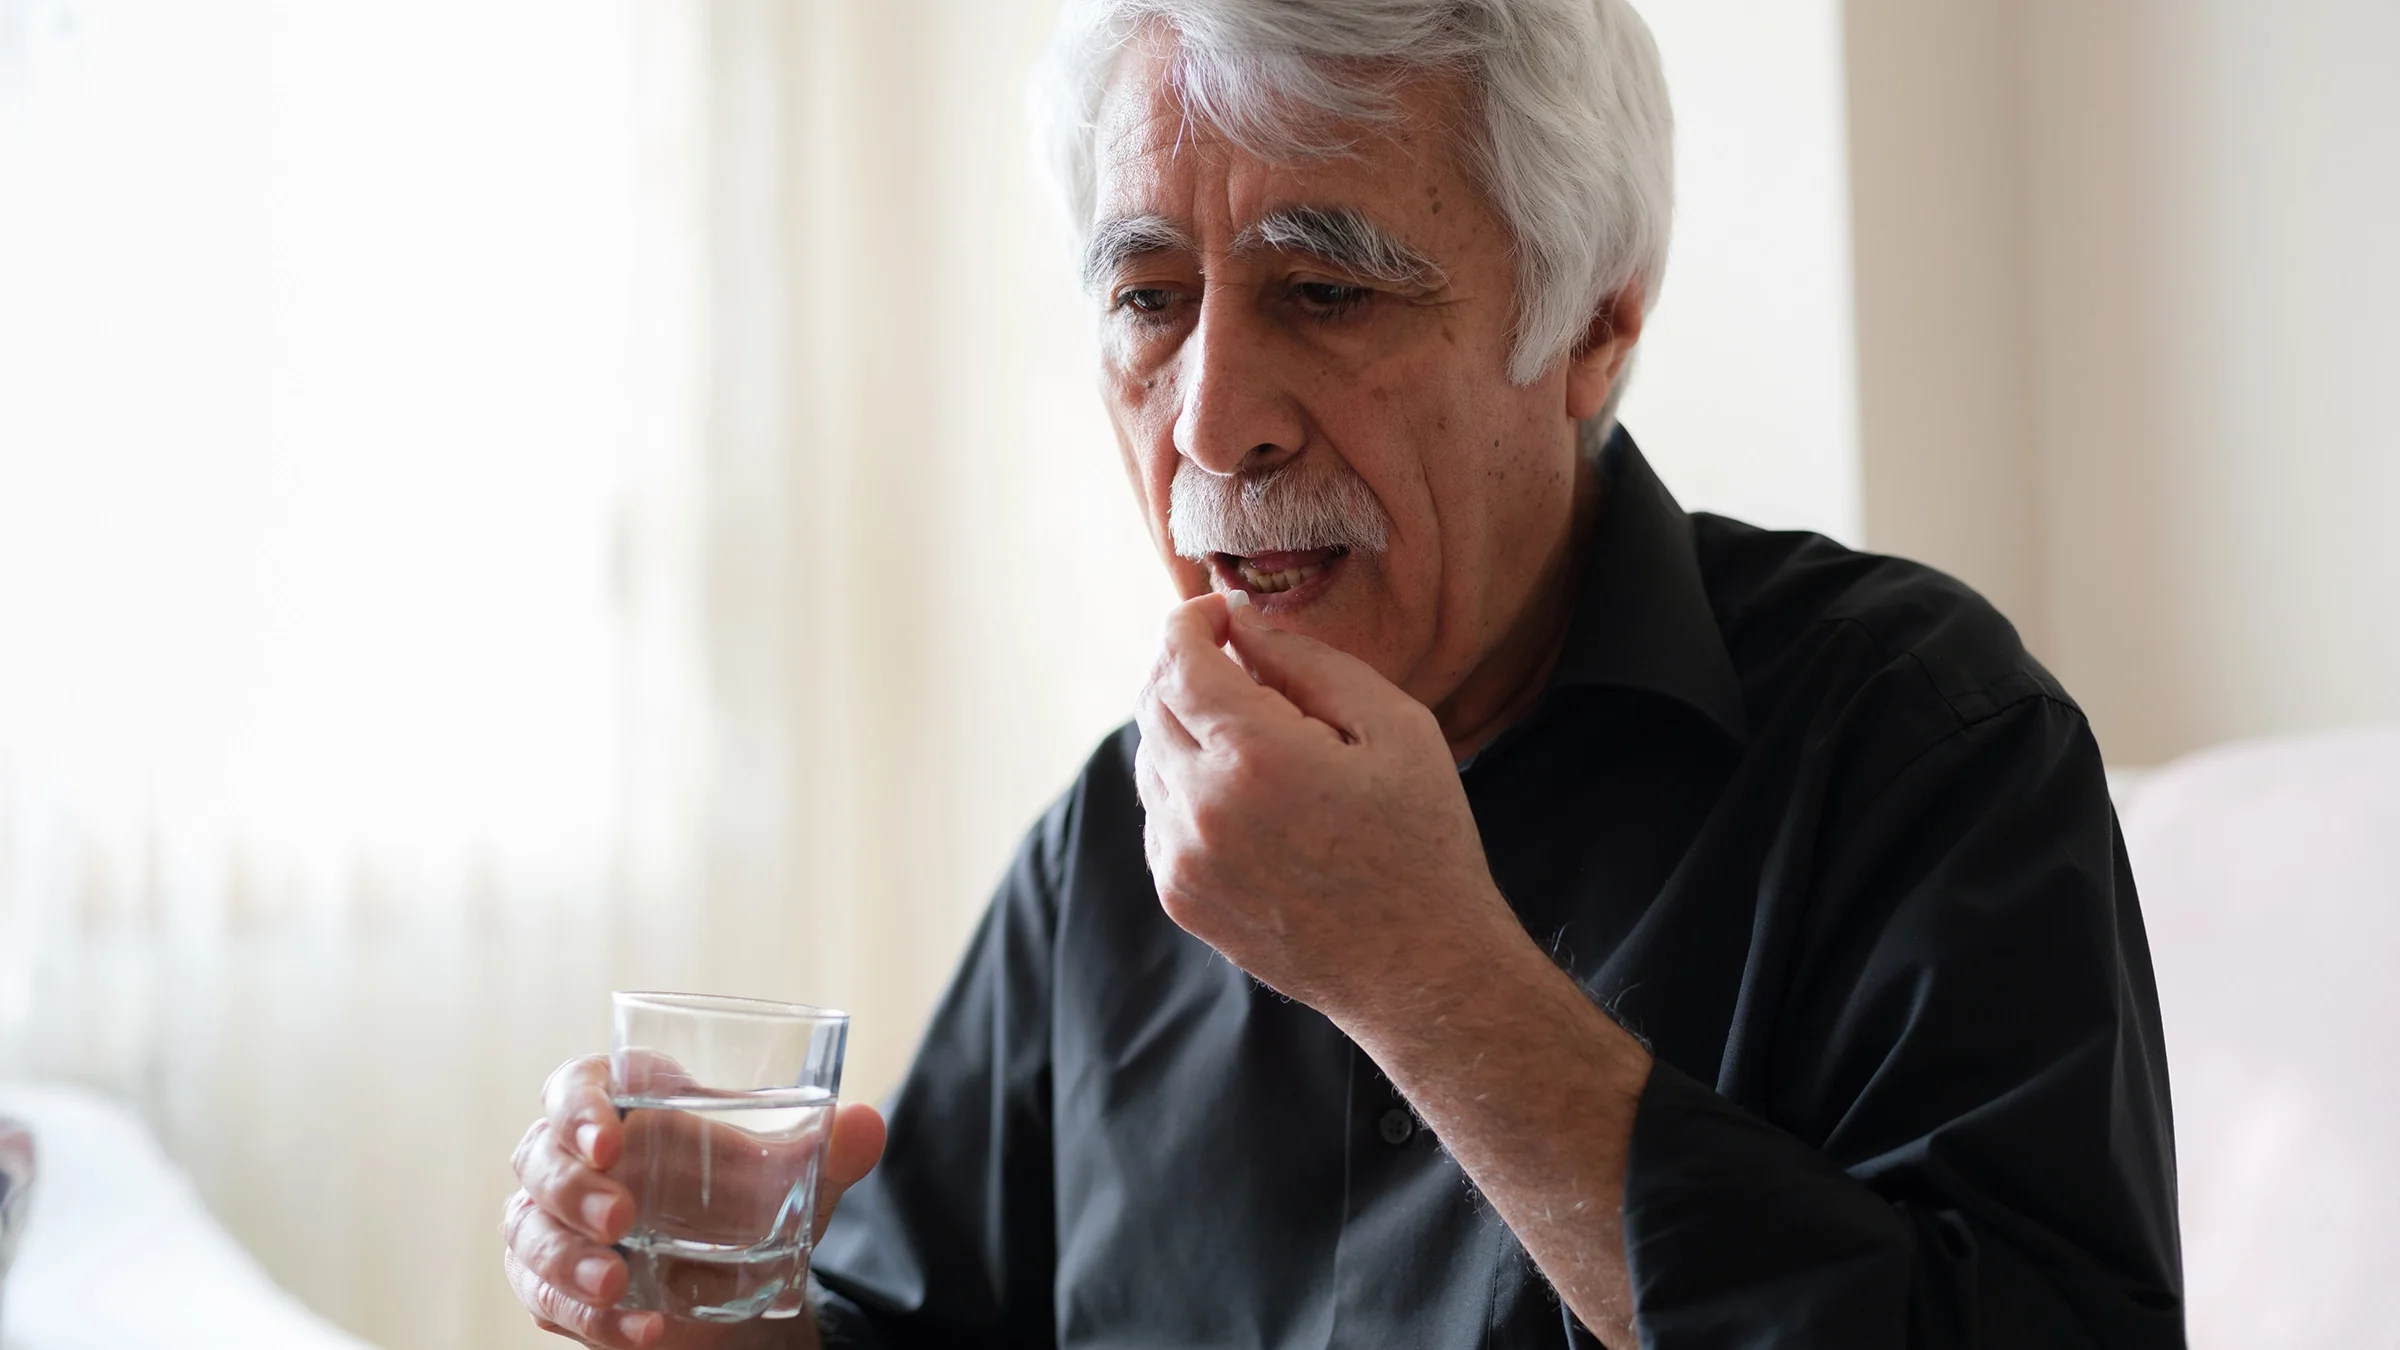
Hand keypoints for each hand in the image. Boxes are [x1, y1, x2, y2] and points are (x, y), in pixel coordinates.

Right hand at [501, 1055, 885, 1348]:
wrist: (738, 1283)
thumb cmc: (750, 1200)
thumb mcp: (795, 1179)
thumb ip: (831, 1150)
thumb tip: (868, 1124)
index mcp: (626, 1103)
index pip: (576, 1086)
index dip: (579, 1107)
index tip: (608, 1140)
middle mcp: (575, 1156)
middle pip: (540, 1156)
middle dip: (574, 1188)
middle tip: (623, 1218)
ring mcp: (552, 1219)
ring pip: (529, 1229)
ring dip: (569, 1259)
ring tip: (620, 1283)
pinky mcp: (548, 1280)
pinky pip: (544, 1296)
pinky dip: (590, 1317)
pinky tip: (642, 1328)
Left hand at [1132, 593, 1522, 1024]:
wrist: (1419, 969)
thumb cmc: (1422, 842)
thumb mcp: (1395, 727)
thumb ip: (1309, 662)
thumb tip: (1243, 627)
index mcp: (1254, 756)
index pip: (1178, 659)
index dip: (1192, 620)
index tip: (1221, 613)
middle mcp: (1200, 807)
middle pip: (1153, 703)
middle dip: (1186, 668)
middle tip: (1238, 662)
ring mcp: (1181, 858)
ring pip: (1149, 759)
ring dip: (1185, 728)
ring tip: (1254, 734)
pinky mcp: (1179, 896)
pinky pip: (1157, 814)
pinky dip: (1185, 786)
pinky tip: (1246, 796)